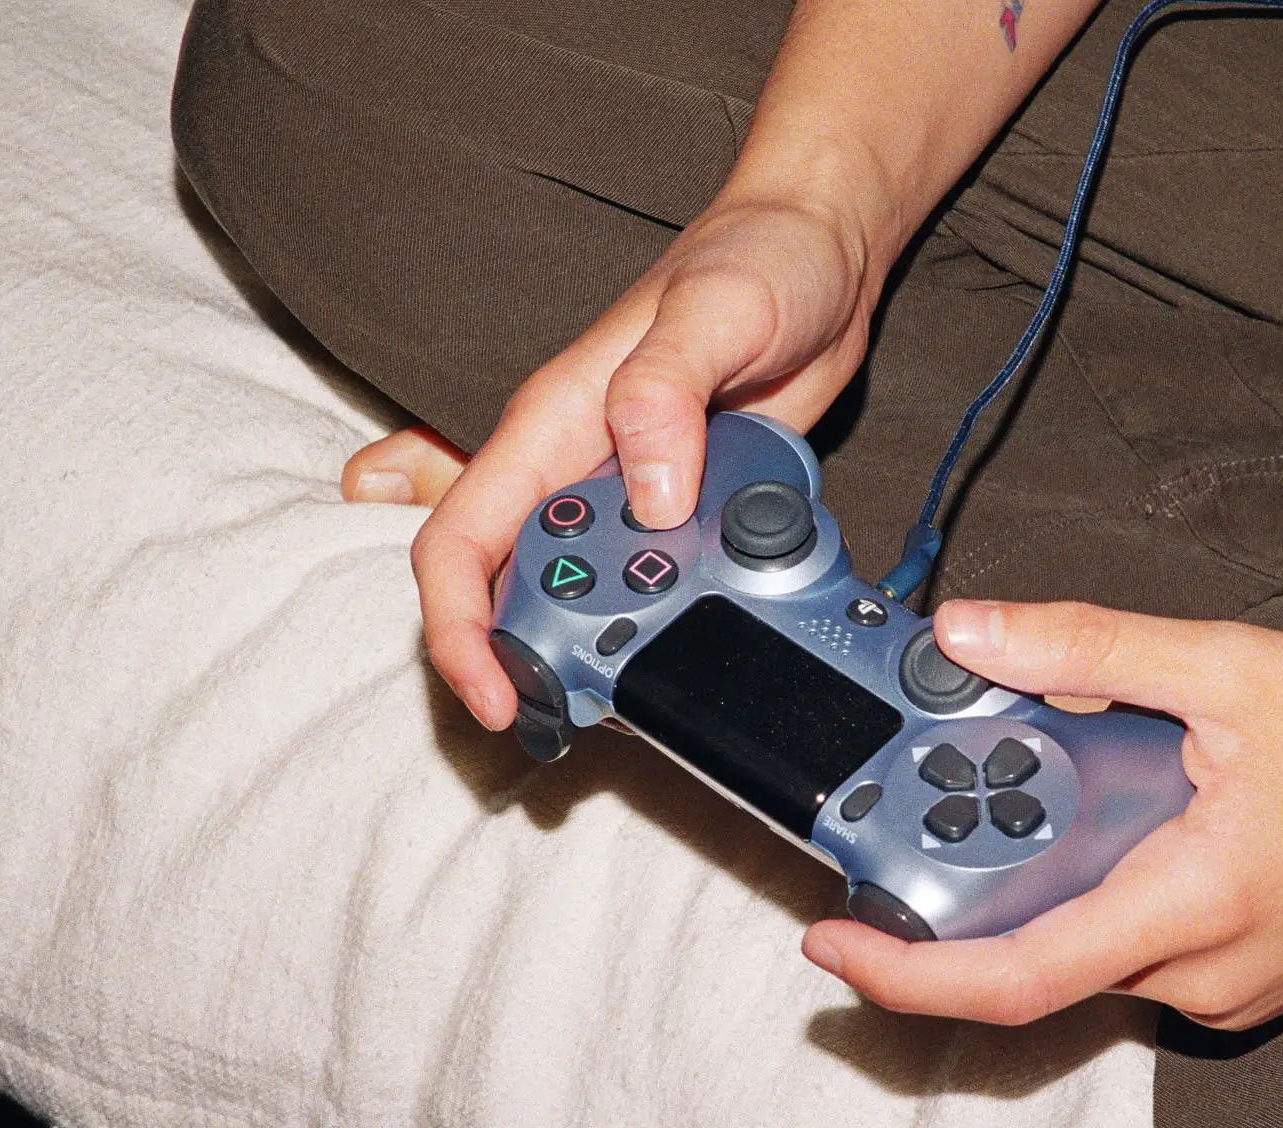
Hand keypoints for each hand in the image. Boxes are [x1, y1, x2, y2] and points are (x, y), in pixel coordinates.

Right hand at [411, 195, 879, 728]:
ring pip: (595, 599)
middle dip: (537, 665)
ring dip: (618, 651)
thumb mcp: (717, 311)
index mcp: (553, 424)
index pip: (461, 539)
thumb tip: (646, 491)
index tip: (496, 696)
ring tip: (665, 688)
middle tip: (590, 719)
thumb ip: (667, 391)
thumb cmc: (760, 258)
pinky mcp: (692, 512)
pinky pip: (669, 586)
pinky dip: (684, 622)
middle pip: (517, 593)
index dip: (457, 629)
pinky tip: (719, 639)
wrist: (825, 252)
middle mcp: (579, 469)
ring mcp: (634, 496)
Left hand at [801, 600, 1282, 1029]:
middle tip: (930, 822)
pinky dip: (1114, 896)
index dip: (905, 975)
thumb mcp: (1233, 666)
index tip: (830, 947)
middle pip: (1045, 966)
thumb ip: (1089, 649)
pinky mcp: (1269, 977)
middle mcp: (1210, 977)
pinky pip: (1157, 952)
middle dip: (971, 905)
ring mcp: (1244, 989)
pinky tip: (1130, 815)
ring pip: (1103, 957)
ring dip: (1052, 889)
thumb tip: (965, 635)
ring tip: (1042, 793)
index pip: (1013, 979)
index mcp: (1192, 910)